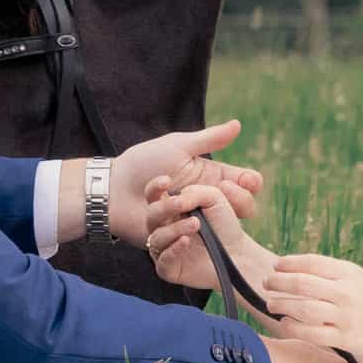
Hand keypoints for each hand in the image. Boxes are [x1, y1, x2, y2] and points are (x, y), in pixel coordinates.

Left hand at [110, 119, 263, 242]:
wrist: (113, 188)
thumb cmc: (144, 162)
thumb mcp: (178, 146)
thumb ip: (209, 139)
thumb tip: (239, 124)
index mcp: (211, 177)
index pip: (243, 183)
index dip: (250, 183)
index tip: (248, 181)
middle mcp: (206, 200)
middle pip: (241, 207)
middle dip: (238, 201)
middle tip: (225, 193)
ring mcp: (194, 220)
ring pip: (221, 226)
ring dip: (210, 215)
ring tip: (196, 211)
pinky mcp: (177, 237)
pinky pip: (190, 239)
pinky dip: (182, 230)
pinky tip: (178, 224)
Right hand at [143, 182, 274, 292]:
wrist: (237, 252)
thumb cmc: (224, 223)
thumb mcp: (213, 198)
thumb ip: (194, 192)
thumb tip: (176, 198)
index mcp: (170, 209)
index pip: (152, 196)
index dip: (154, 188)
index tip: (166, 181)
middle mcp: (164, 227)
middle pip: (151, 216)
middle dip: (165, 208)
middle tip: (183, 204)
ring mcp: (165, 248)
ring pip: (157, 238)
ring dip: (175, 229)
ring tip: (196, 224)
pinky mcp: (169, 268)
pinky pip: (162, 260)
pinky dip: (173, 249)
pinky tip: (186, 241)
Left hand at [263, 254, 362, 359]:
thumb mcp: (355, 276)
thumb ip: (328, 271)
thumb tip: (289, 267)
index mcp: (348, 272)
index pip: (311, 263)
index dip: (288, 263)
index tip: (275, 265)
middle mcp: (346, 293)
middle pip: (303, 284)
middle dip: (279, 282)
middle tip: (266, 283)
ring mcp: (345, 317)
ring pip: (304, 309)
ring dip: (282, 305)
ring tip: (271, 303)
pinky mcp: (345, 339)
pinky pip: (312, 333)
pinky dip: (294, 327)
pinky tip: (285, 322)